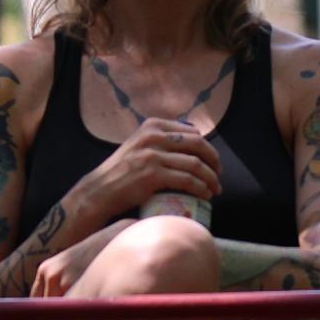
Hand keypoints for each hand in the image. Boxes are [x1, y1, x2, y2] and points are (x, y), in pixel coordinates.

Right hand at [63, 122, 222, 234]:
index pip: (192, 132)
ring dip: (211, 178)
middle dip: (214, 161)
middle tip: (219, 174)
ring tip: (215, 188)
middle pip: (198, 145)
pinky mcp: (153, 175)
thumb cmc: (123, 170)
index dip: (207, 147)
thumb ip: (161, 139)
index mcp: (153, 125)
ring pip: (196, 164)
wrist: (101, 190)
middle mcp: (153, 136)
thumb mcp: (140, 144)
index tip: (212, 161)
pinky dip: (201, 188)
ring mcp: (153, 155)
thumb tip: (194, 141)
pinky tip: (205, 194)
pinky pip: (187, 180)